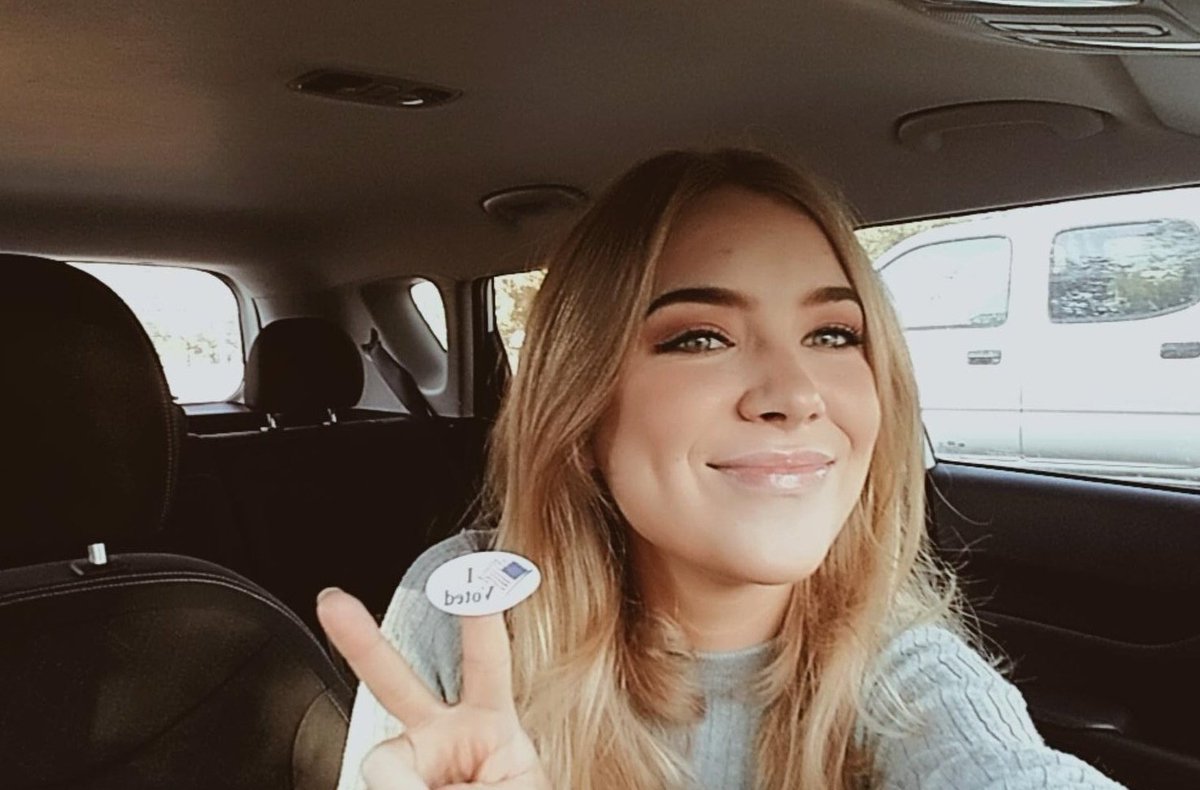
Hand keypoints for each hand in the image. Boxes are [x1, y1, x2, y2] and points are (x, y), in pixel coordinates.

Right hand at [317, 589, 549, 789]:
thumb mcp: (512, 789)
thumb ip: (446, 773)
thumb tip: (390, 777)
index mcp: (490, 722)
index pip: (485, 661)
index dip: (479, 620)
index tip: (478, 579)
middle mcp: (445, 736)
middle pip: (395, 681)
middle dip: (362, 640)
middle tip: (332, 602)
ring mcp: (415, 766)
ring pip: (384, 760)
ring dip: (405, 784)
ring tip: (433, 789)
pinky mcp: (388, 786)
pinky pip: (373, 784)